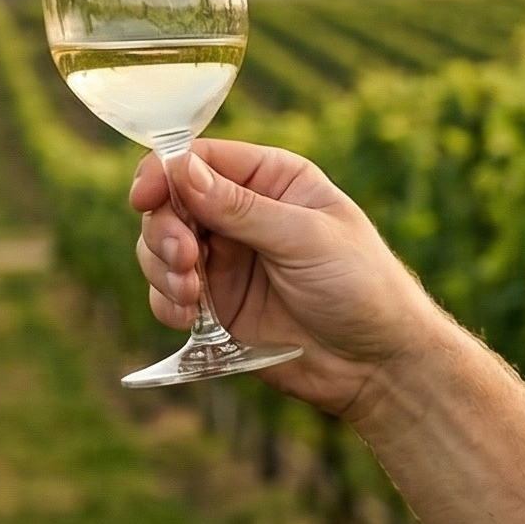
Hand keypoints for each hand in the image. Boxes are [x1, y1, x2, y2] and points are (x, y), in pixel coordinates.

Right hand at [131, 138, 462, 424]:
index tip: (145, 197)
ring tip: (191, 295)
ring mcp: (225, 261)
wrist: (378, 364)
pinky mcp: (216, 305)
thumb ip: (240, 207)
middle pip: (170, 204)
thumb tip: (180, 168)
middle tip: (183, 259)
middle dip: (164, 230)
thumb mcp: (304, 238)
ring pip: (160, 249)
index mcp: (270, 180)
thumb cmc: (362, 286)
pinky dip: (166, 303)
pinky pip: (168, 295)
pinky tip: (187, 317)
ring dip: (161, 269)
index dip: (164, 173)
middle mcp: (240, 214)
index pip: (200, 159)